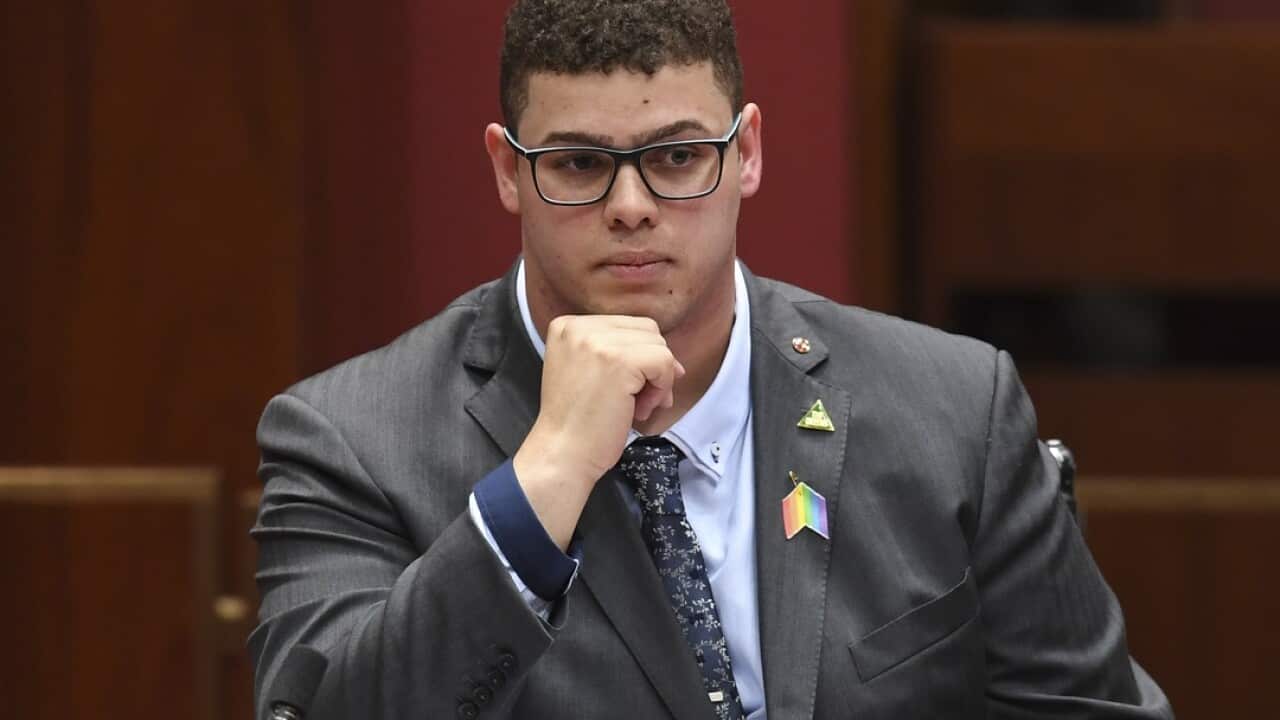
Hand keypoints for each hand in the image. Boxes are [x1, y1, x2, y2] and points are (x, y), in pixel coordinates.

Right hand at [513, 315, 684, 548]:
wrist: (563, 453)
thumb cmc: (578, 423)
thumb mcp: (589, 371)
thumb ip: (619, 354)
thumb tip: (673, 360)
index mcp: (568, 325)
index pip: (627, 325)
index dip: (639, 357)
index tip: (628, 389)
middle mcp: (579, 326)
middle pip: (646, 330)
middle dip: (652, 366)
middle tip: (636, 401)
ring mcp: (598, 341)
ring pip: (659, 346)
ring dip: (657, 380)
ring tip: (635, 407)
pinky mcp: (620, 361)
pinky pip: (664, 362)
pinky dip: (661, 389)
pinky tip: (639, 410)